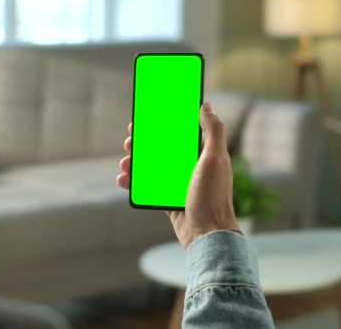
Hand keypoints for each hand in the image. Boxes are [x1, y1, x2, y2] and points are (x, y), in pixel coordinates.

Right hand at [116, 102, 238, 247]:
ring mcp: (176, 181)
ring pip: (150, 165)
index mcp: (201, 153)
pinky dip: (134, 181)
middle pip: (160, 147)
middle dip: (142, 143)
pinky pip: (146, 185)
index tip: (146, 116)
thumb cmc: (213, 196)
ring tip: (125, 163)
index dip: (163, 122)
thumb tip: (207, 106)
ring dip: (134, 162)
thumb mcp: (215, 159)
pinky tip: (124, 179)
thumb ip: (213, 131)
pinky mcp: (166, 196)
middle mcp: (188, 165)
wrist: (207, 234)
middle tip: (130, 142)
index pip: (179, 131)